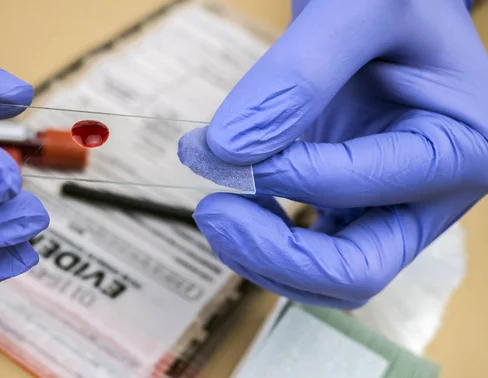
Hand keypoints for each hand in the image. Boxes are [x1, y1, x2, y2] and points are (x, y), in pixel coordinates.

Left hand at [179, 0, 486, 307]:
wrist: (383, 9)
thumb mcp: (356, 10)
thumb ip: (295, 77)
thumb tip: (225, 148)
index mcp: (458, 148)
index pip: (360, 186)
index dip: (279, 172)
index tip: (214, 146)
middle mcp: (431, 195)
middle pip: (355, 271)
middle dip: (274, 254)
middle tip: (210, 212)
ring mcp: (390, 208)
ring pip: (328, 278)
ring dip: (262, 258)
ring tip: (215, 209)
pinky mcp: (354, 208)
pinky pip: (310, 255)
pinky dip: (265, 244)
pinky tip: (236, 204)